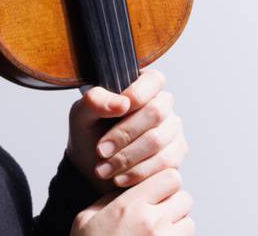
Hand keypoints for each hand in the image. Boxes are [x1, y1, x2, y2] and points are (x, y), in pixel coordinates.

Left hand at [66, 67, 187, 192]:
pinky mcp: (176, 155)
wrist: (92, 169)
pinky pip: (165, 164)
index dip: (137, 94)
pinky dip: (137, 173)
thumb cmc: (88, 134)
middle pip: (156, 113)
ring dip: (127, 158)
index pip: (153, 80)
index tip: (117, 110)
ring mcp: (172, 130)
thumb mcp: (81, 115)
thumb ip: (95, 101)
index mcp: (142, 86)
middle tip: (100, 150)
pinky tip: (119, 178)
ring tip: (103, 169)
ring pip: (158, 141)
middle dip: (124, 134)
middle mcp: (163, 105)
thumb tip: (122, 103)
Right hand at [70, 168, 193, 235]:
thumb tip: (124, 191)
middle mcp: (152, 223)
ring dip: (178, 225)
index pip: (170, 177)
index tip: (153, 189)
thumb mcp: (86, 219)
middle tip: (157, 211)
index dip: (163, 181)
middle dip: (173, 202)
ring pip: (189, 223)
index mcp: (130, 206)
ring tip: (157, 231)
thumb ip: (109, 200)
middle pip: (185, 198)